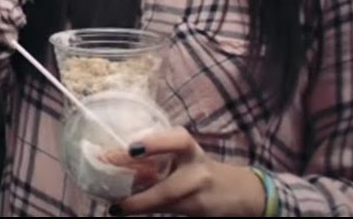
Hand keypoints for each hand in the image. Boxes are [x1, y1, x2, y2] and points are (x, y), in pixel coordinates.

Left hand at [108, 127, 265, 215]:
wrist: (238, 193)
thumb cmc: (199, 169)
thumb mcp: (185, 155)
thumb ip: (159, 153)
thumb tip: (113, 156)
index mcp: (191, 151)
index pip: (179, 141)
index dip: (155, 144)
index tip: (132, 148)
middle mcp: (198, 173)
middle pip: (170, 190)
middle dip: (140, 197)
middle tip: (113, 194)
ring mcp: (199, 197)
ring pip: (166, 205)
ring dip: (138, 206)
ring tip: (115, 206)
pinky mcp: (197, 211)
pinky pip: (167, 211)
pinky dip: (144, 209)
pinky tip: (124, 208)